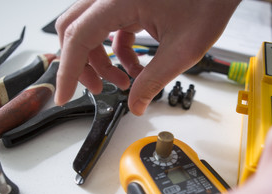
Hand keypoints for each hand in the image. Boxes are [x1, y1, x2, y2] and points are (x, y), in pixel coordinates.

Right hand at [55, 0, 240, 114]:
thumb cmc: (208, 2)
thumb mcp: (181, 50)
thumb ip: (153, 81)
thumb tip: (137, 105)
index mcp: (117, 0)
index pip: (77, 37)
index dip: (68, 71)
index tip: (63, 95)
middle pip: (74, 31)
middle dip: (82, 65)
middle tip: (98, 89)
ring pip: (90, 30)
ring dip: (100, 60)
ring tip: (124, 81)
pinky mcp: (127, 1)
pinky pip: (109, 29)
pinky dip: (116, 51)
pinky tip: (136, 67)